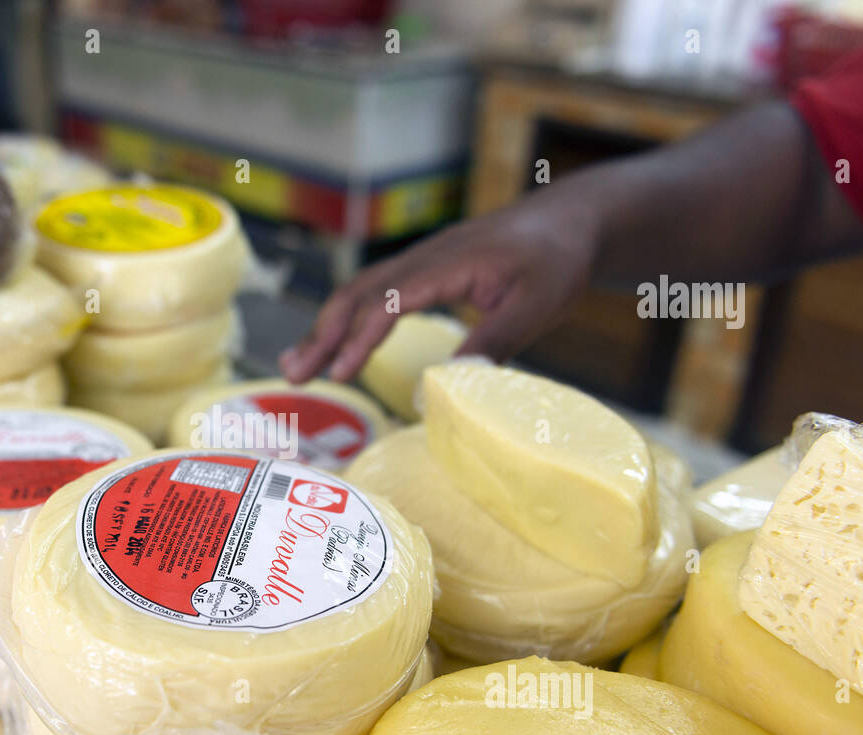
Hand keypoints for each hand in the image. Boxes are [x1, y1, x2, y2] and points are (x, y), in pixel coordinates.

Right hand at [279, 196, 599, 383]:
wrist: (569, 219)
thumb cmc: (558, 261)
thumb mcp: (537, 306)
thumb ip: (493, 343)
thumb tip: (448, 386)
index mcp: (448, 264)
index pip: (389, 303)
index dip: (360, 340)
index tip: (340, 375)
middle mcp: (424, 258)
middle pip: (357, 294)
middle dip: (322, 336)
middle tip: (293, 377)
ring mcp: (420, 261)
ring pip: (359, 292)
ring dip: (326, 329)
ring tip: (297, 367)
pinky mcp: (424, 270)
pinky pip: (374, 292)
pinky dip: (347, 319)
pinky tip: (335, 343)